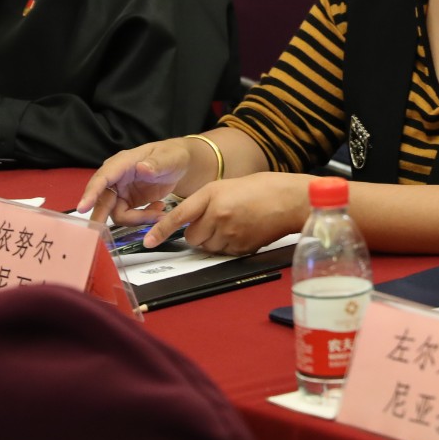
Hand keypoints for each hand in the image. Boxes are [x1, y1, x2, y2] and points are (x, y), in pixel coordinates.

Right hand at [77, 138, 196, 221]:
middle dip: (101, 217)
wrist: (179, 166)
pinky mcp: (128, 202)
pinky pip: (129, 217)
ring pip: (117, 213)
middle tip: (101, 236)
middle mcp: (117, 178)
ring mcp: (121, 192)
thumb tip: (141, 168)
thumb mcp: (169, 158)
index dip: (92, 193)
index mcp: (123, 163)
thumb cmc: (172, 156)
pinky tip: (158, 209)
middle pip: (102, 201)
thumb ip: (156, 164)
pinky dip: (143, 218)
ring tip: (160, 212)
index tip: (82, 208)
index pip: (103, 178)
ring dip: (138, 218)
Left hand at [141, 172, 310, 254]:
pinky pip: (223, 253)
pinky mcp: (241, 247)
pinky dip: (227, 246)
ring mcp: (230, 233)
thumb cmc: (263, 188)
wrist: (291, 200)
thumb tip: (192, 223)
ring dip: (212, 240)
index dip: (161, 230)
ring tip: (232, 224)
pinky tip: (242, 231)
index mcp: (212, 194)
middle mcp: (218, 214)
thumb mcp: (228, 186)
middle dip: (197, 233)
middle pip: (192, 237)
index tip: (148, 242)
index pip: (179, 215)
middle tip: (214, 221)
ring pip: (206, 247)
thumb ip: (207, 202)